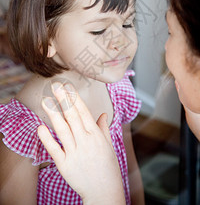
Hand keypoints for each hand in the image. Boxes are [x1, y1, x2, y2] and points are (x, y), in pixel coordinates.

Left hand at [37, 82, 124, 204]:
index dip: (75, 98)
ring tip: (46, 101)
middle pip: (72, 117)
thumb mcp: (109, 145)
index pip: (83, 112)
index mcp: (96, 135)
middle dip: (64, 100)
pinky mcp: (65, 165)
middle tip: (56, 86)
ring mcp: (74, 153)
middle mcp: (85, 141)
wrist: (104, 192)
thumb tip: (103, 114)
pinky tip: (40, 127)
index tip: (68, 87)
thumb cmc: (108, 168)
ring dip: (54, 114)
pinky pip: (54, 149)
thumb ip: (104, 128)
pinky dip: (47, 138)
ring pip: (62, 129)